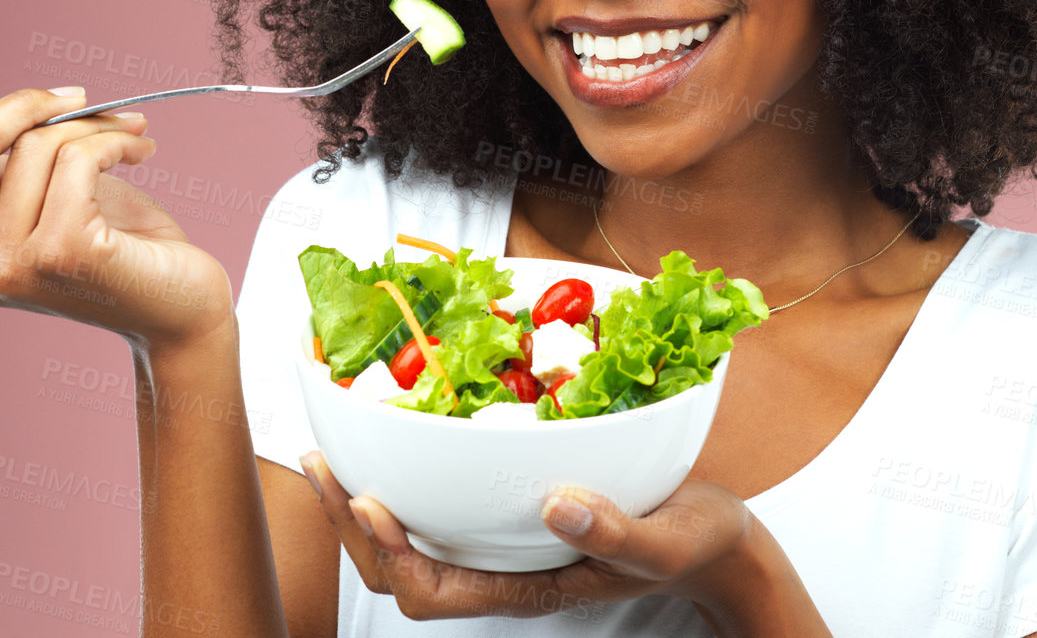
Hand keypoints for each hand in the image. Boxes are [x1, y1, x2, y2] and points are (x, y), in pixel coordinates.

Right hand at [0, 87, 233, 351]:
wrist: (183, 306)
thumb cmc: (123, 245)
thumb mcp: (51, 200)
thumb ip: (7, 167)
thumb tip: (0, 108)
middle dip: (21, 103)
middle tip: (75, 99)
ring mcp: (14, 266)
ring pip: (31, 145)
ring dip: (90, 122)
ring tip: (127, 131)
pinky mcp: (64, 253)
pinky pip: (77, 158)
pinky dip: (114, 138)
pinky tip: (141, 150)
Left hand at [298, 448, 753, 621]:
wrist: (714, 540)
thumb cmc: (691, 542)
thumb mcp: (666, 539)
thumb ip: (616, 532)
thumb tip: (557, 505)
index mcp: (529, 588)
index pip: (434, 592)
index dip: (389, 553)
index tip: (368, 501)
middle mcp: (503, 572)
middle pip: (402, 570)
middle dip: (353, 524)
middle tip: (322, 466)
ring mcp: (503, 548)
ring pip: (411, 544)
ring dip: (365, 505)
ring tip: (334, 457)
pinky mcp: (511, 516)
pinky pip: (439, 513)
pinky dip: (405, 481)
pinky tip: (395, 443)